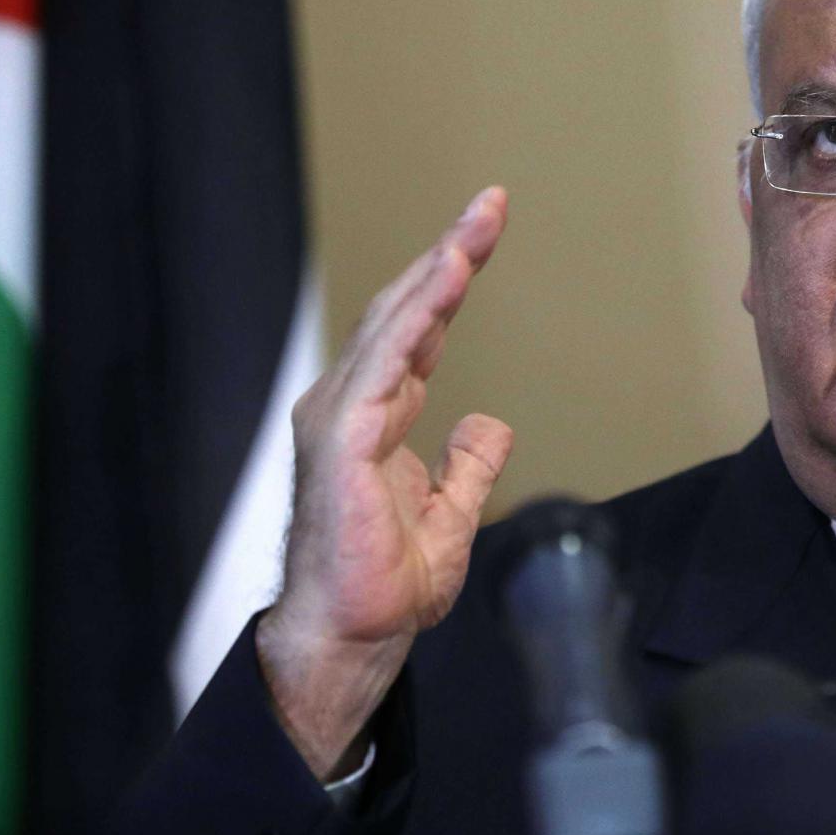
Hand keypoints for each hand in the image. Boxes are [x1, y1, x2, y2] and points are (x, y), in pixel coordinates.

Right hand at [257, 187, 515, 778]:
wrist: (355, 633)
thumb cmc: (387, 581)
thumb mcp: (452, 513)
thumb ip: (469, 465)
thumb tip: (487, 422)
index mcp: (379, 415)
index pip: (419, 330)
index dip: (452, 279)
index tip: (485, 230)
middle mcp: (354, 404)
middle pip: (407, 310)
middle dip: (451, 252)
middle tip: (492, 202)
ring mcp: (343, 417)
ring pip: (395, 324)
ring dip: (438, 270)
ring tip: (477, 223)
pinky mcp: (344, 439)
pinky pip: (386, 363)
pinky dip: (417, 315)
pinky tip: (447, 278)